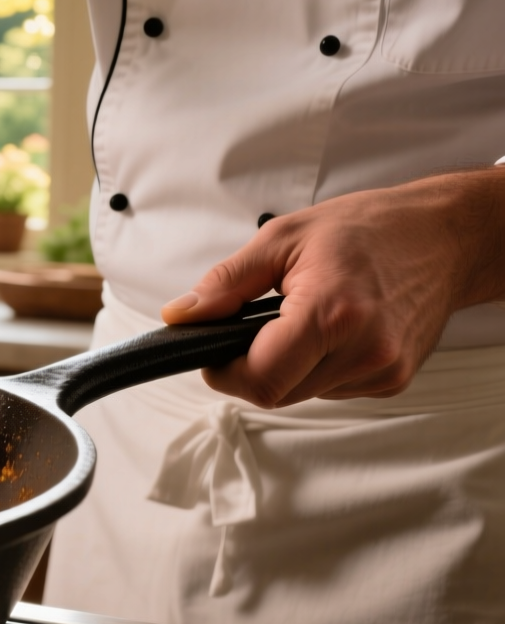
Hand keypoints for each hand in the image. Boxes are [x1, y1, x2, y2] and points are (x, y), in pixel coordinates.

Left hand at [160, 169, 504, 407]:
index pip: (261, 379)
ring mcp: (384, 370)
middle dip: (251, 367)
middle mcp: (365, 350)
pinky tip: (330, 331)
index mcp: (332, 312)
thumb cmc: (368, 229)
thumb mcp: (281, 239)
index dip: (224, 372)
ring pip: (302, 393)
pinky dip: (317, 367)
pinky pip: (331, 388)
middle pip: (276, 393)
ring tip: (301, 317)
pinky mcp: (394, 380)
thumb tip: (181, 316)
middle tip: (255, 326)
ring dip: (286, 366)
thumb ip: (225, 284)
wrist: (442, 237)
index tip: (214, 353)